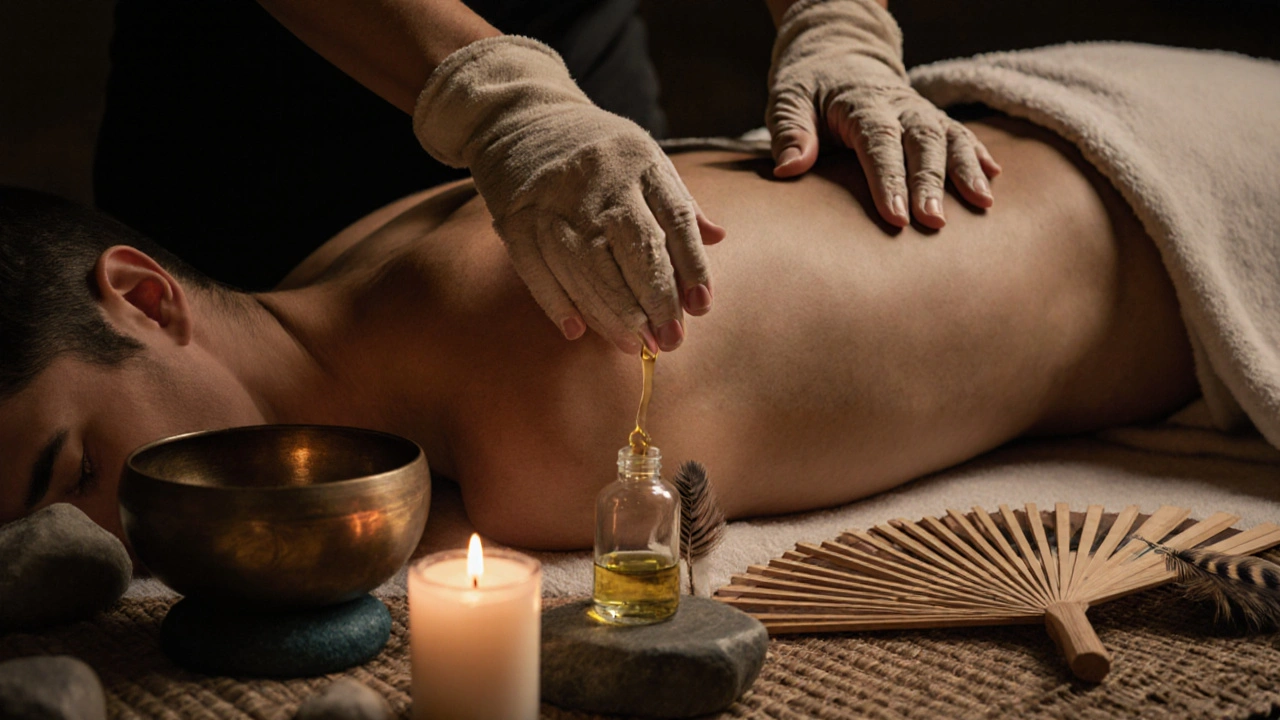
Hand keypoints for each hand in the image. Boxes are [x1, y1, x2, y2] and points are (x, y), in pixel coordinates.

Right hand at [413, 37, 724, 353]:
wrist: (519, 115)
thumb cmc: (595, 147)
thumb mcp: (644, 156)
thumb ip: (679, 201)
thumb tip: (718, 239)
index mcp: (639, 161)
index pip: (674, 219)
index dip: (691, 267)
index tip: (701, 308)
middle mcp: (600, 179)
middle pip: (635, 247)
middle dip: (656, 300)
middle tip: (670, 341)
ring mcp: (555, 199)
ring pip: (589, 265)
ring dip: (614, 312)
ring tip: (635, 343)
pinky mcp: (517, 218)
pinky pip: (538, 268)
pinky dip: (557, 302)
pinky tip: (578, 330)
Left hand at [767, 0, 1000, 228]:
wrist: (838, 56)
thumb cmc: (809, 89)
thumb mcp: (788, 101)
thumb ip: (789, 132)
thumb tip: (788, 170)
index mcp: (861, 103)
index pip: (878, 141)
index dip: (888, 179)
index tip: (895, 216)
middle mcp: (898, 105)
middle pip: (921, 141)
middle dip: (931, 182)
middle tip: (935, 222)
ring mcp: (920, 111)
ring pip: (950, 136)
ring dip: (966, 170)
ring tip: (982, 204)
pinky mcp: (933, 118)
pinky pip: (962, 133)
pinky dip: (979, 154)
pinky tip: (993, 178)